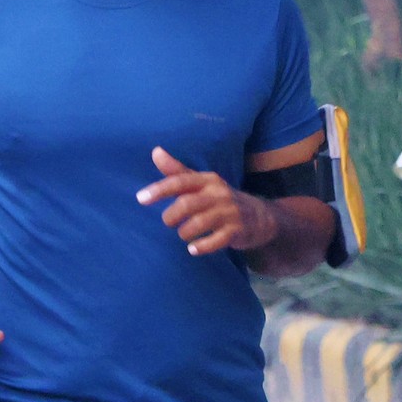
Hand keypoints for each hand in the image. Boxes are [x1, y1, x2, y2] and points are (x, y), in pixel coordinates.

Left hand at [136, 146, 277, 256]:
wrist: (260, 216)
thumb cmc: (221, 199)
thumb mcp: (202, 183)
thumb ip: (177, 171)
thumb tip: (155, 151)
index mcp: (208, 180)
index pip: (180, 181)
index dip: (159, 189)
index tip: (140, 198)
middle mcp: (219, 193)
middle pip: (188, 203)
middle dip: (171, 216)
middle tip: (168, 222)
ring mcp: (230, 213)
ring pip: (200, 222)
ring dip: (184, 232)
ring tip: (182, 235)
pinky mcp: (237, 231)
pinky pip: (217, 240)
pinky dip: (202, 246)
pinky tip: (193, 249)